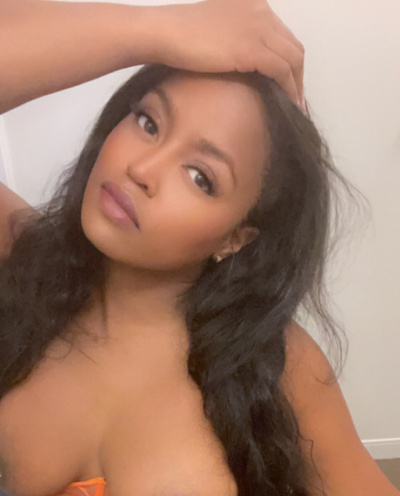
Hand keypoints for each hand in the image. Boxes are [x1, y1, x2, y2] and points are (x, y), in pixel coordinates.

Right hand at [153, 0, 304, 108]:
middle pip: (293, 47)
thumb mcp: (217, 29)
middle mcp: (262, 11)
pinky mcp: (252, 48)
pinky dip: (288, 89)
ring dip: (296, 85)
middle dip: (298, 75)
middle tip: (295, 98)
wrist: (165, 33)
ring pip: (293, 60)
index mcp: (254, 4)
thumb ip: (237, 38)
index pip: (283, 35)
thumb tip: (247, 64)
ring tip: (294, 106)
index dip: (289, 62)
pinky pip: (282, 71)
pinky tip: (287, 103)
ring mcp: (259, 27)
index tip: (287, 83)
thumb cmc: (181, 36)